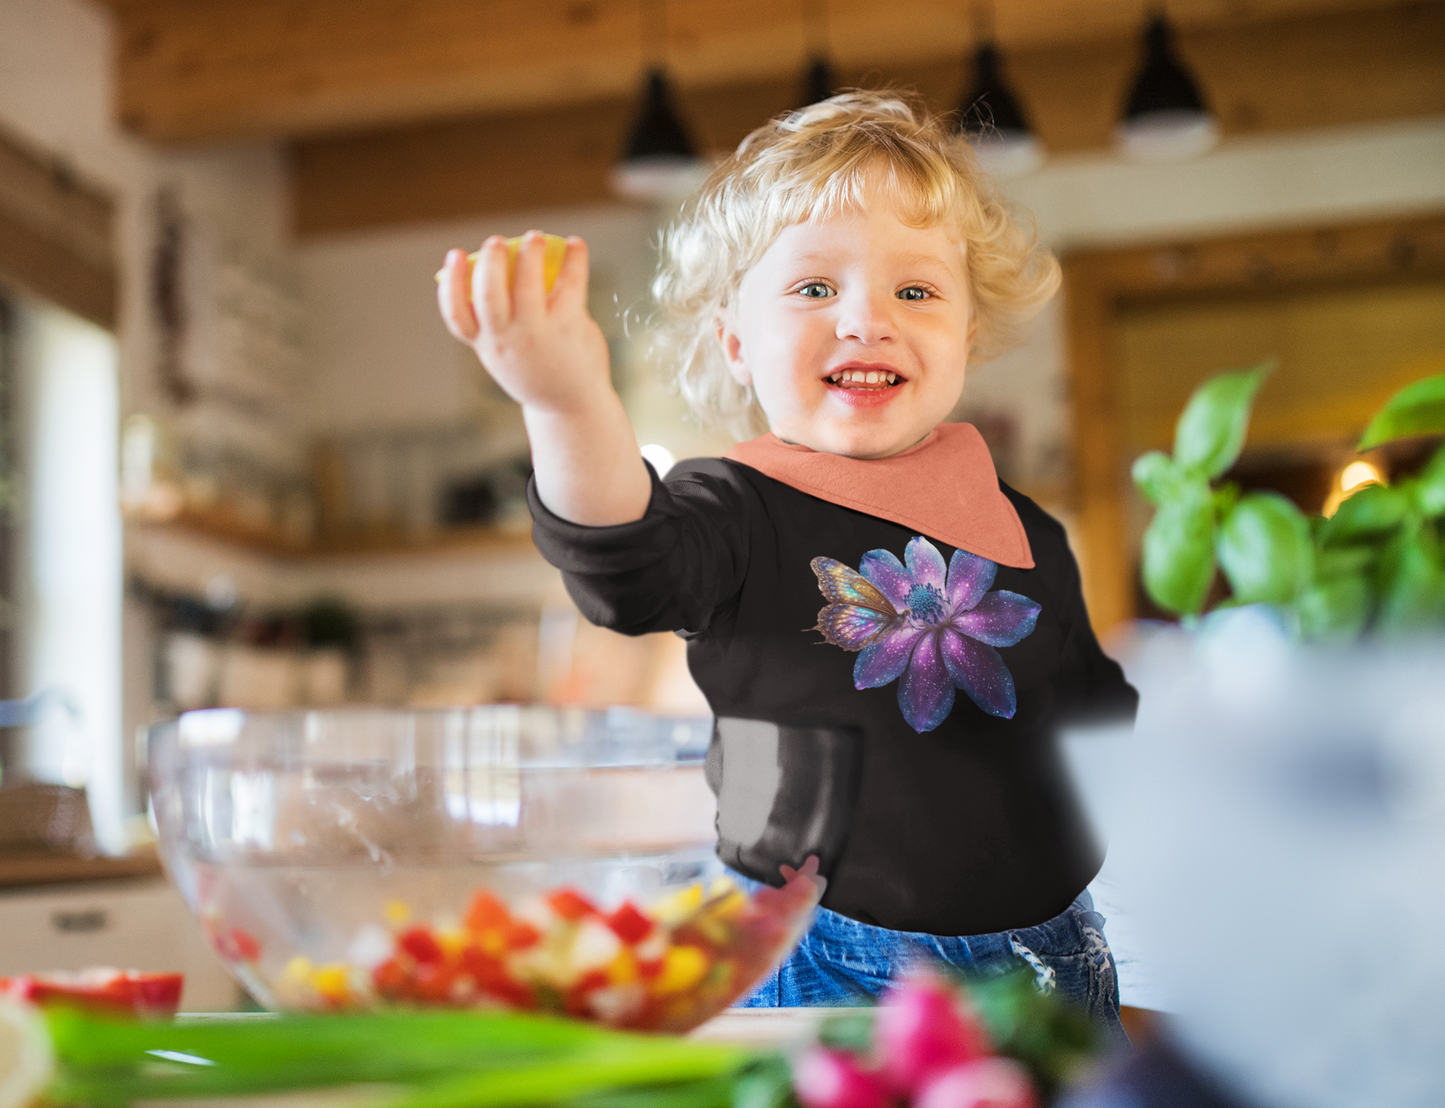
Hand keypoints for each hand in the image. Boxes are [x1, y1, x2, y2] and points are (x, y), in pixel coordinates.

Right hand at [437, 231, 611, 417]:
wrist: (571, 408)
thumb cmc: (538, 371)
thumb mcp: (508, 353)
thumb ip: (501, 321)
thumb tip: (505, 267)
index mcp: (487, 345)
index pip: (458, 315)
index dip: (452, 283)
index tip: (453, 255)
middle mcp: (507, 341)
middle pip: (488, 295)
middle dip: (490, 262)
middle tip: (496, 241)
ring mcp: (537, 335)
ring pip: (526, 285)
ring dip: (529, 254)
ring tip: (534, 237)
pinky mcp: (567, 328)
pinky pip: (569, 285)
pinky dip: (573, 260)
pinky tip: (575, 244)